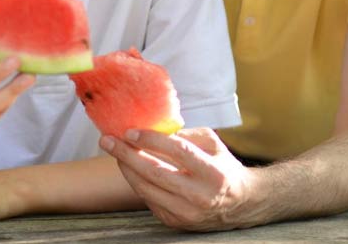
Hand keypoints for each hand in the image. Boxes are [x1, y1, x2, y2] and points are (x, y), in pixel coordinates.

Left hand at [101, 127, 261, 230]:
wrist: (240, 204)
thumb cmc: (222, 167)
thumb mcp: (211, 144)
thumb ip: (183, 135)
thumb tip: (150, 126)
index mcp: (214, 173)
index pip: (178, 152)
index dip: (151, 139)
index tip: (130, 131)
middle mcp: (201, 196)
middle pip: (154, 172)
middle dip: (126, 154)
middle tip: (107, 139)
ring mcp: (187, 213)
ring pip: (146, 188)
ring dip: (125, 167)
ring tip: (113, 150)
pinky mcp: (175, 221)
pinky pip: (147, 198)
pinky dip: (136, 181)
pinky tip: (128, 166)